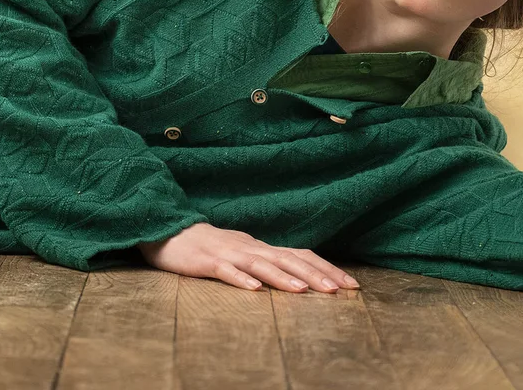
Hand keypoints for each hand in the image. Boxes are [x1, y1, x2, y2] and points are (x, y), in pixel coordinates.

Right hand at [136, 222, 359, 292]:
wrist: (172, 232)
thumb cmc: (210, 248)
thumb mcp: (244, 255)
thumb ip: (267, 263)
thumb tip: (298, 275)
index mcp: (262, 248)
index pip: (301, 256)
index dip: (326, 268)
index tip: (351, 284)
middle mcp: (252, 248)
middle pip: (289, 259)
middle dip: (316, 274)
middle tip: (340, 289)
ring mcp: (230, 253)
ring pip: (262, 264)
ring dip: (284, 277)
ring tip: (304, 290)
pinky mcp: (207, 262)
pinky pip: (225, 271)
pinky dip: (241, 280)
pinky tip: (254, 290)